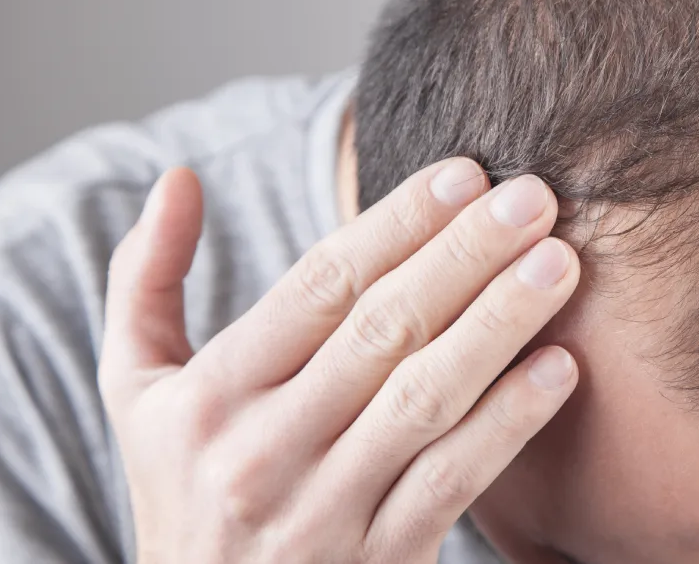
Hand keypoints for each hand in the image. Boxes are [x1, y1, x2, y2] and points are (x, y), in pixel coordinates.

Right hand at [99, 159, 579, 562]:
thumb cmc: (184, 489)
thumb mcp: (139, 393)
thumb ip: (145, 283)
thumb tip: (176, 177)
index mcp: (209, 396)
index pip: (318, 287)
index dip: (398, 223)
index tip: (466, 173)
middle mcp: (262, 451)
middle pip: (382, 330)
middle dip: (465, 256)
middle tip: (534, 199)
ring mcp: (322, 513)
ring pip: (424, 399)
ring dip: (500, 325)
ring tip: (559, 266)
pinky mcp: (380, 563)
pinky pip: (452, 482)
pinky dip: (509, 424)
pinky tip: (560, 369)